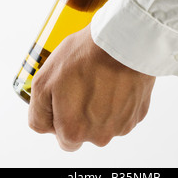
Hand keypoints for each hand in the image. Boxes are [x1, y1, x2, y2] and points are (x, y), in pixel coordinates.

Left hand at [28, 24, 154, 150]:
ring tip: (99, 76)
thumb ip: (38, 113)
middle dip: (81, 110)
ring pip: (105, 120)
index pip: (62, 136)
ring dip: (101, 104)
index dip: (60, 114)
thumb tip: (46, 124)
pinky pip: (124, 110)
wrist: (121, 41)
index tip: (65, 93)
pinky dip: (119, 97)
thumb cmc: (84, 56)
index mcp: (74, 131)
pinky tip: (115, 78)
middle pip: (85, 130)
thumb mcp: (42, 82)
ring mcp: (122, 124)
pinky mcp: (139, 110)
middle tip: (82, 81)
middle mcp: (100, 135)